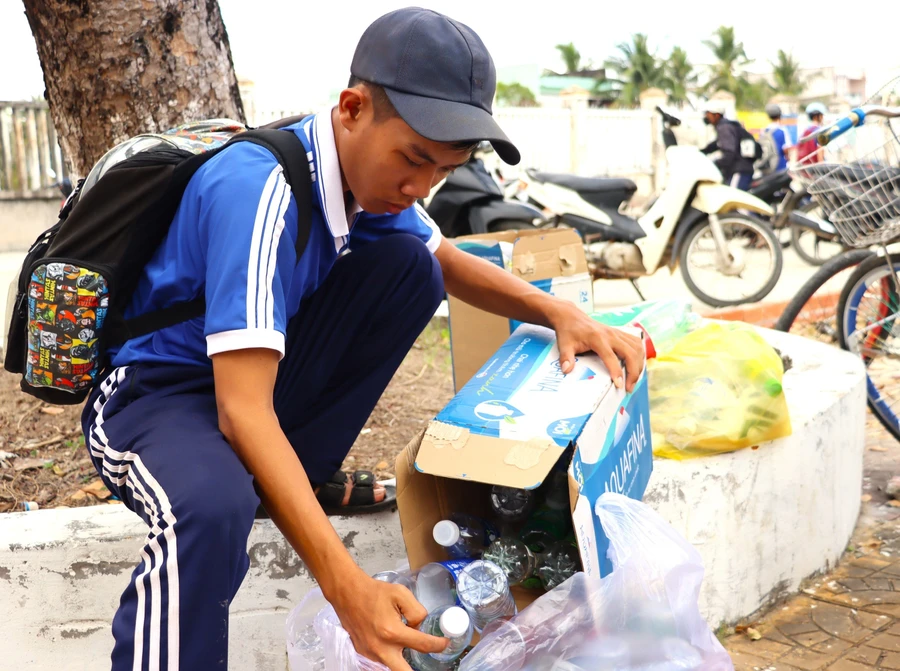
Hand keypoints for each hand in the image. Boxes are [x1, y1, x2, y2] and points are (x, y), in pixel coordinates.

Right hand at [329, 571, 447, 669]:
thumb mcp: (401, 593)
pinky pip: (380, 661)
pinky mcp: (363, 654)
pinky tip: (393, 645)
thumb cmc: (374, 592)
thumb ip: (416, 612)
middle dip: (417, 669)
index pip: (423, 645)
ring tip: (407, 646)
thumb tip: (420, 627)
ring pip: (392, 667)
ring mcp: (370, 654)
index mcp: (393, 632)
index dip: (438, 645)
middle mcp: (381, 648)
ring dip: (402, 660)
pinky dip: (389, 655)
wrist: (348, 594)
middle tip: (427, 662)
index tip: (444, 643)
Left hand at [550, 302, 644, 391]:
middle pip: (630, 353)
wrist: (572, 317)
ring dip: (639, 364)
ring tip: (633, 379)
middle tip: (629, 387)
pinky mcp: (620, 333)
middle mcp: (611, 335)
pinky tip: (637, 364)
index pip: (611, 357)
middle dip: (633, 372)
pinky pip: (636, 343)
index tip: (620, 385)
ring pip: (636, 348)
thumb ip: (566, 358)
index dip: (617, 372)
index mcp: (597, 338)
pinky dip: (640, 354)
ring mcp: (617, 333)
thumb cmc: (569, 332)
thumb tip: (567, 370)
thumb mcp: (564, 345)